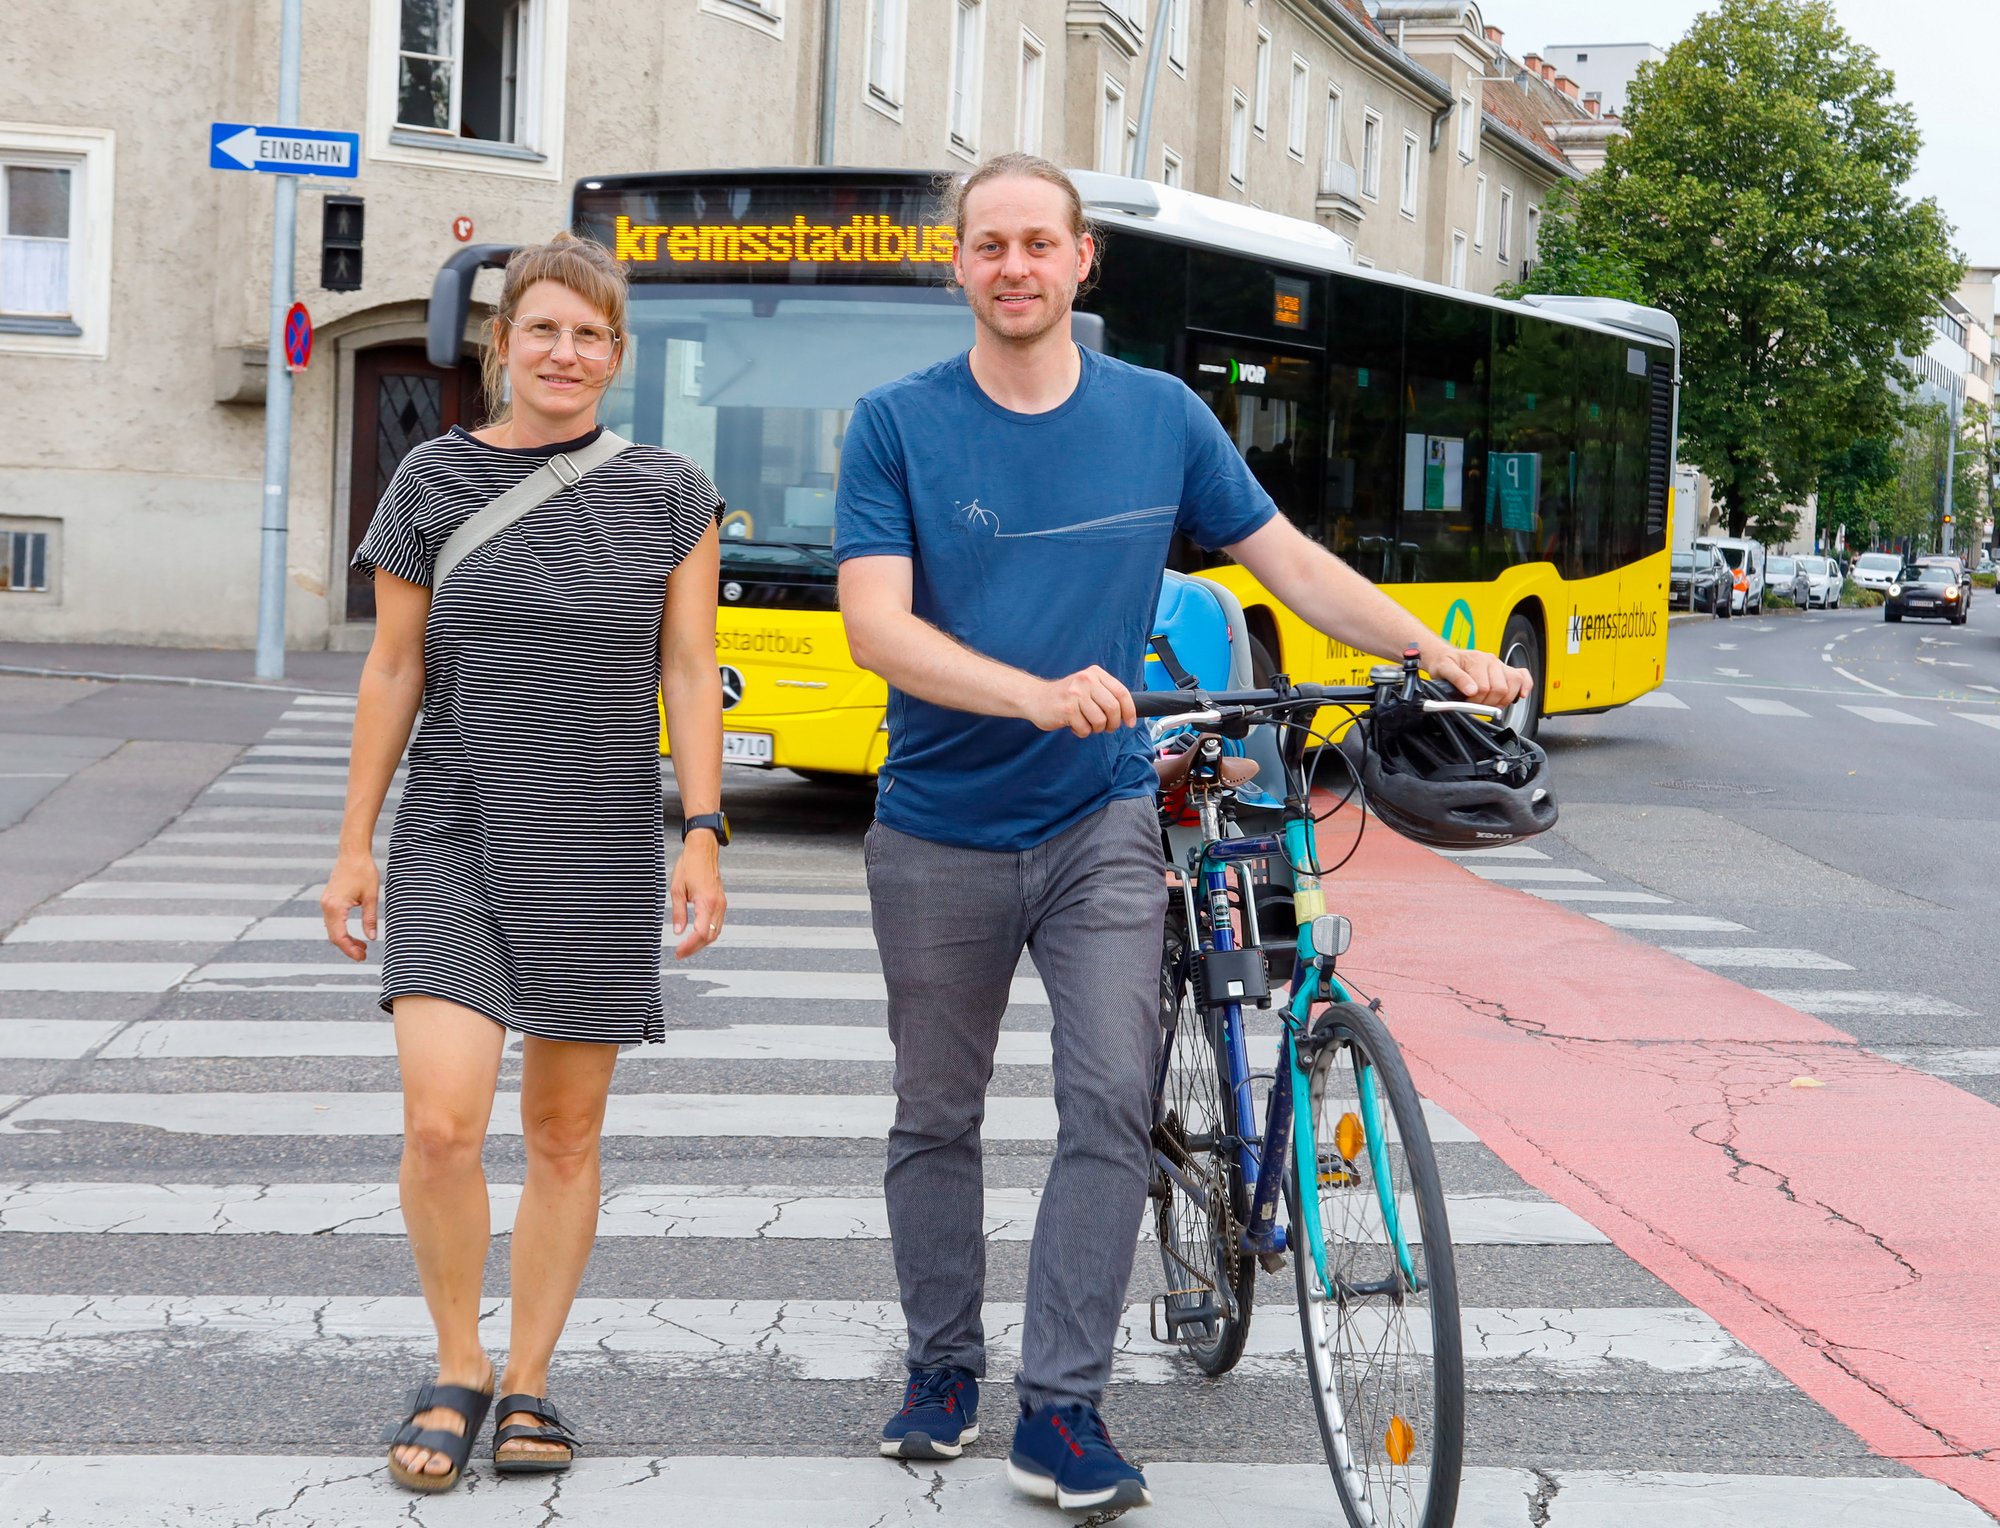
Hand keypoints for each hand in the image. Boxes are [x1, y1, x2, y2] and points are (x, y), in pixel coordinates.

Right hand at [321, 849, 379, 961]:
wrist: (352, 853)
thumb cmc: (364, 872)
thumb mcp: (371, 897)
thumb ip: (370, 918)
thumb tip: (372, 938)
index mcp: (335, 907)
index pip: (339, 937)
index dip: (350, 950)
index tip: (362, 957)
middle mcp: (326, 906)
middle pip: (333, 936)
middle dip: (348, 947)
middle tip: (364, 955)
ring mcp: (325, 903)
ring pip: (332, 929)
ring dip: (345, 940)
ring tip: (362, 946)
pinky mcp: (328, 900)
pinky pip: (332, 921)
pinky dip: (341, 930)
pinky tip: (354, 934)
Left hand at [670, 834, 725, 959]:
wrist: (703, 850)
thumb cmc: (690, 865)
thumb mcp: (677, 889)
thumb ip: (678, 913)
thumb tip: (678, 931)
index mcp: (706, 902)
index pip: (701, 933)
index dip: (690, 946)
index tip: (678, 952)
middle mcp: (718, 905)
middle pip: (710, 936)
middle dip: (695, 947)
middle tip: (680, 953)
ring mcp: (722, 904)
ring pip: (716, 932)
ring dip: (702, 942)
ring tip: (687, 946)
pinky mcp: (721, 902)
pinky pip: (717, 923)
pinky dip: (708, 933)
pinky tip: (697, 934)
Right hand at [1027, 666, 1136, 736]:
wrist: (1035, 698)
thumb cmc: (1065, 696)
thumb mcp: (1087, 686)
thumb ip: (1105, 694)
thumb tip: (1128, 712)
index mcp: (1094, 673)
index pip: (1121, 692)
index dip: (1129, 710)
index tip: (1130, 722)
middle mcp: (1086, 680)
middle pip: (1113, 708)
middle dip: (1113, 723)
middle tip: (1107, 728)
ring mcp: (1076, 694)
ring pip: (1100, 721)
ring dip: (1096, 729)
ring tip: (1086, 724)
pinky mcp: (1067, 709)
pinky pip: (1085, 729)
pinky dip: (1082, 732)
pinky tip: (1074, 725)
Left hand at [1421, 641, 1532, 708]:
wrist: (1446, 656)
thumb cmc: (1445, 663)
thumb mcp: (1443, 669)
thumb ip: (1457, 678)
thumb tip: (1472, 690)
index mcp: (1477, 660)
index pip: (1483, 688)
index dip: (1475, 701)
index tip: (1466, 703)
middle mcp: (1491, 661)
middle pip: (1500, 688)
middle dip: (1488, 702)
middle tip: (1476, 704)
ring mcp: (1501, 665)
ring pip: (1513, 684)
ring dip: (1503, 699)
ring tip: (1490, 703)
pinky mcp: (1506, 670)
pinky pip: (1523, 676)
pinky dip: (1525, 686)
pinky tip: (1521, 695)